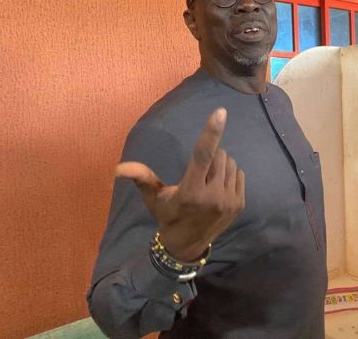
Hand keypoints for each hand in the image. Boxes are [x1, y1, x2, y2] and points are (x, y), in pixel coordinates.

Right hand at [115, 108, 244, 261]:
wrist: (187, 245)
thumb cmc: (167, 215)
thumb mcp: (153, 197)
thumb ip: (141, 178)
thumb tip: (117, 169)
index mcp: (190, 191)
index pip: (202, 155)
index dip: (211, 131)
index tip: (221, 112)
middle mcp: (212, 196)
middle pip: (219, 155)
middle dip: (210, 156)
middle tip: (198, 173)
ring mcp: (229, 201)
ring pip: (231, 163)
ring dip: (220, 165)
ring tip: (207, 181)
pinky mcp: (239, 204)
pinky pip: (239, 174)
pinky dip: (229, 175)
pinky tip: (218, 188)